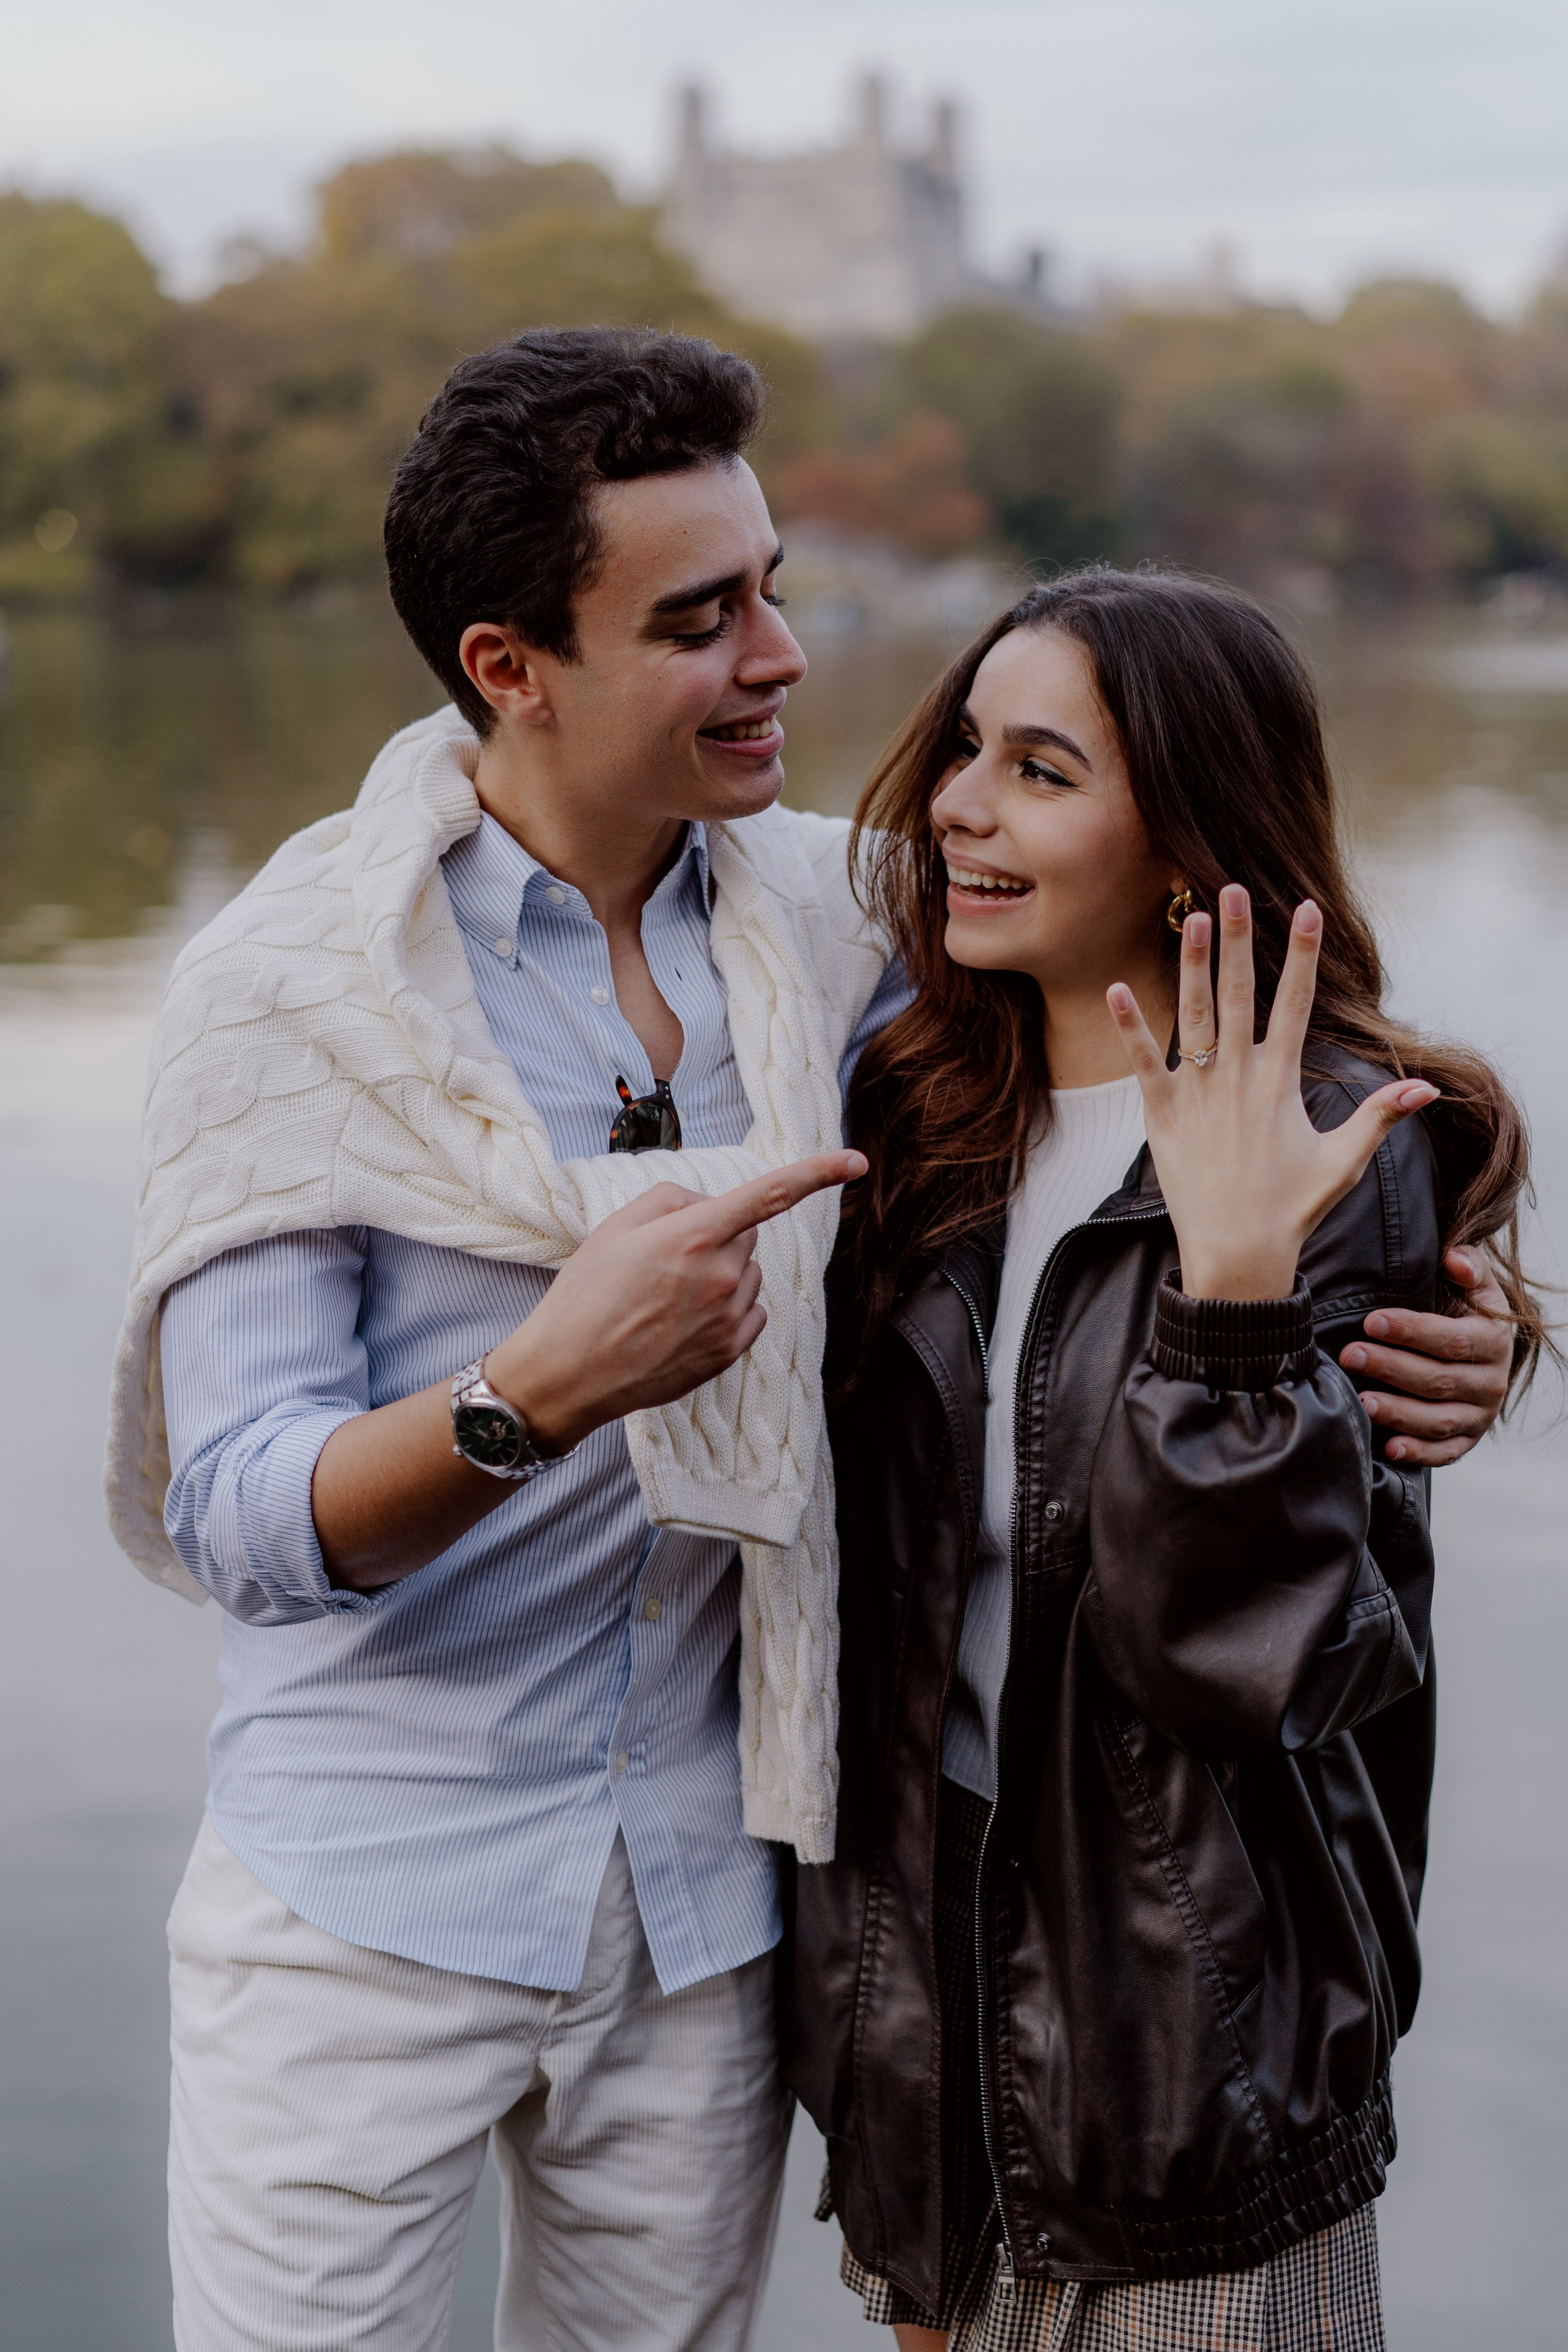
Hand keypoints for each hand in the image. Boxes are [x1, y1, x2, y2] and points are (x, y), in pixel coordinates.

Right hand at [487, 1150, 866, 1450]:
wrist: (568, 1373)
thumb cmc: (585, 1294)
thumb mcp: (615, 1227)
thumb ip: (672, 1200)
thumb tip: (710, 1207)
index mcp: (693, 1235)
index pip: (769, 1194)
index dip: (818, 1173)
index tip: (858, 1161)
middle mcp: (721, 1275)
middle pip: (746, 1235)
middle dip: (718, 1235)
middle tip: (666, 1258)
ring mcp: (728, 1317)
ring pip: (747, 1274)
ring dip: (720, 1274)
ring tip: (665, 1297)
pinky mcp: (729, 1352)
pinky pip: (750, 1311)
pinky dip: (727, 1309)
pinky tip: (682, 1322)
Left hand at [1107, 886, 1437, 1300]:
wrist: (1237, 1254)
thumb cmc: (1291, 1208)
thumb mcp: (1343, 1161)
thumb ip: (1380, 1117)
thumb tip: (1427, 1089)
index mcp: (1281, 1081)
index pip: (1295, 1003)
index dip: (1302, 953)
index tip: (1305, 907)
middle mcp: (1239, 1077)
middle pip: (1240, 994)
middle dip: (1239, 938)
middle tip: (1232, 887)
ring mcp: (1198, 1093)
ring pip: (1193, 1015)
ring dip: (1191, 964)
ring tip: (1190, 917)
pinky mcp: (1163, 1115)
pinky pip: (1143, 1062)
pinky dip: (1130, 1027)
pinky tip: (1115, 990)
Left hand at [1339, 1245, 1511, 1465]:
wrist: (1482, 1353)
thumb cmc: (1466, 1313)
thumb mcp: (1475, 1286)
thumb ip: (1470, 1266)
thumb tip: (1454, 1260)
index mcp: (1493, 1342)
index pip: (1452, 1339)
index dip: (1412, 1331)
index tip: (1372, 1321)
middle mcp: (1491, 1383)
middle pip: (1438, 1379)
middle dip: (1391, 1367)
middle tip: (1350, 1355)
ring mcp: (1479, 1417)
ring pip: (1438, 1420)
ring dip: (1398, 1412)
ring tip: (1361, 1402)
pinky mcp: (1465, 1441)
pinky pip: (1444, 1453)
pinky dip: (1418, 1453)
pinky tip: (1390, 1448)